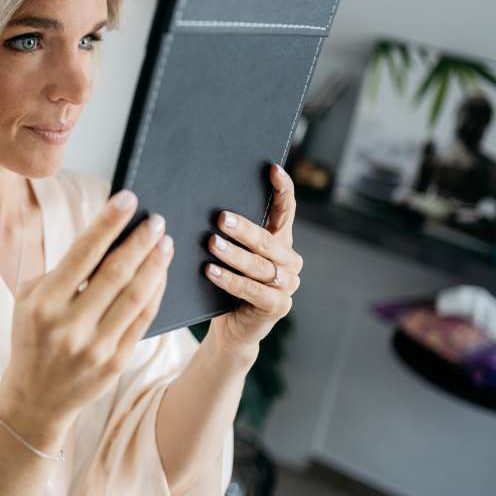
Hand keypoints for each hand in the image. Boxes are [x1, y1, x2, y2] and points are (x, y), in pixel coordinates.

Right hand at [0, 190, 173, 436]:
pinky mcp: (116, 362)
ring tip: (166, 242)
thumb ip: (62, 271)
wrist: (35, 398)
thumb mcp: (30, 299)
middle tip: (157, 220)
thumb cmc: (33, 335)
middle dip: (139, 241)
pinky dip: (156, 292)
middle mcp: (69, 325)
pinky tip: (162, 273)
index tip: (128, 198)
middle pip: (115, 273)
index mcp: (43, 303)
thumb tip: (106, 236)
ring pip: (136, 296)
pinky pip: (143, 320)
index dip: (108, 223)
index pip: (82, 253)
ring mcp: (94, 346)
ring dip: (155, 264)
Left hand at [203, 164, 302, 352]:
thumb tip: (205, 200)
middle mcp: (290, 260)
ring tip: (211, 243)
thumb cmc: (227, 282)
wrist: (233, 326)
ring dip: (234, 254)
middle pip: (268, 240)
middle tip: (221, 218)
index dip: (283, 190)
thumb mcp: (231, 253)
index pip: (287, 210)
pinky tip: (211, 271)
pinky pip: (252, 291)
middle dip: (244, 228)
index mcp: (281, 240)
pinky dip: (230, 280)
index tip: (272, 169)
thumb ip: (230, 232)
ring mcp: (287, 285)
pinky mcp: (278, 307)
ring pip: (259, 266)